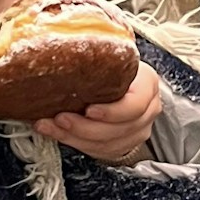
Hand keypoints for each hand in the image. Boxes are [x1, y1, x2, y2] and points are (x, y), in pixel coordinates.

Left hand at [35, 58, 160, 164]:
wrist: (120, 80)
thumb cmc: (112, 66)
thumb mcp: (111, 57)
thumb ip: (98, 56)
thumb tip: (67, 48)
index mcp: (147, 85)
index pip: (135, 106)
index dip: (111, 112)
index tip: (88, 109)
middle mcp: (148, 110)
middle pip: (120, 129)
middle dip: (85, 127)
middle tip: (60, 118)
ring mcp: (138, 131)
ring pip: (108, 144)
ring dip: (75, 138)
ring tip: (51, 126)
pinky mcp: (123, 144)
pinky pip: (100, 151)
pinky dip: (76, 144)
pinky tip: (57, 133)